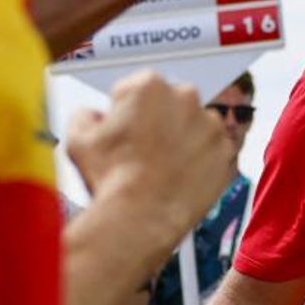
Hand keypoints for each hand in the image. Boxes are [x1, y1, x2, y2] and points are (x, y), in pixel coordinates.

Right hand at [64, 72, 231, 258]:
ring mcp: (211, 125)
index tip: (125, 131)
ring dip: (183, 140)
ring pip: (195, 127)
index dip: (127, 112)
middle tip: (144, 151)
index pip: (136, 89)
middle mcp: (186, 97)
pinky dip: (201, 163)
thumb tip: (93, 115)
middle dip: (159, 121)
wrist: (140, 219)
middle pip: (170, 103)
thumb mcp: (78, 140)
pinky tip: (181, 178)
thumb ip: (85, 116)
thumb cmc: (110, 178)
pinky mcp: (226, 152)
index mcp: (148, 85)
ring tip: (163, 169)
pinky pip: (213, 152)